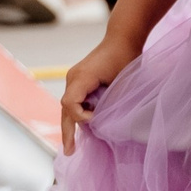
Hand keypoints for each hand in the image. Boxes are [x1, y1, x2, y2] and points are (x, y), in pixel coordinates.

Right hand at [58, 36, 138, 151]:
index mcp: (80, 77)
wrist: (122, 38)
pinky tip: (84, 128)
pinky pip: (74, 101)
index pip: (70, 104)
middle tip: (70, 152)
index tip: (98, 120)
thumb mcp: (121, 82)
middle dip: (67, 132)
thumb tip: (104, 123)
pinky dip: (78, 114)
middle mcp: (72, 78)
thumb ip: (110, 103)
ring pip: (68, 107)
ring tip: (72, 146)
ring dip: (72, 124)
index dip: (82, 117)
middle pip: (64, 109)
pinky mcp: (79, 81)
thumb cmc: (125, 57)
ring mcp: (74, 79)